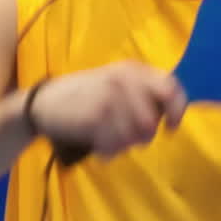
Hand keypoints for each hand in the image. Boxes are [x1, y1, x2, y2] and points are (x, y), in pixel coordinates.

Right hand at [29, 62, 186, 158]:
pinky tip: (97, 144)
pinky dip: (107, 150)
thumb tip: (170, 114)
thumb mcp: (116, 83)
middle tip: (126, 135)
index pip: (171, 87)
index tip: (171, 127)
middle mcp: (124, 80)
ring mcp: (109, 98)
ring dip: (122, 145)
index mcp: (133, 70)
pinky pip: (115, 145)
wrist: (43, 102)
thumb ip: (144, 93)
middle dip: (143, 136)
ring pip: (134, 137)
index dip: (177, 110)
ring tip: (107, 137)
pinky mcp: (95, 117)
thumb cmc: (85, 96)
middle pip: (152, 121)